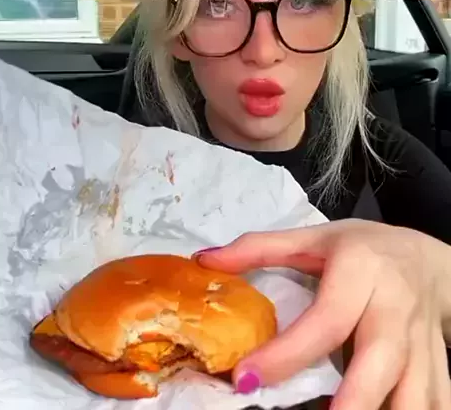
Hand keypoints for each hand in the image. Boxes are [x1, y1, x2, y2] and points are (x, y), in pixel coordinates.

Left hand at [195, 219, 450, 409]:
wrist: (427, 260)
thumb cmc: (364, 248)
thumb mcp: (312, 238)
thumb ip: (258, 247)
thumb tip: (204, 259)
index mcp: (359, 271)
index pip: (326, 318)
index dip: (288, 352)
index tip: (247, 379)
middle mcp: (393, 308)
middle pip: (379, 361)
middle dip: (350, 403)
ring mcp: (421, 340)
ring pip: (417, 393)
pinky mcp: (437, 363)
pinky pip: (435, 402)